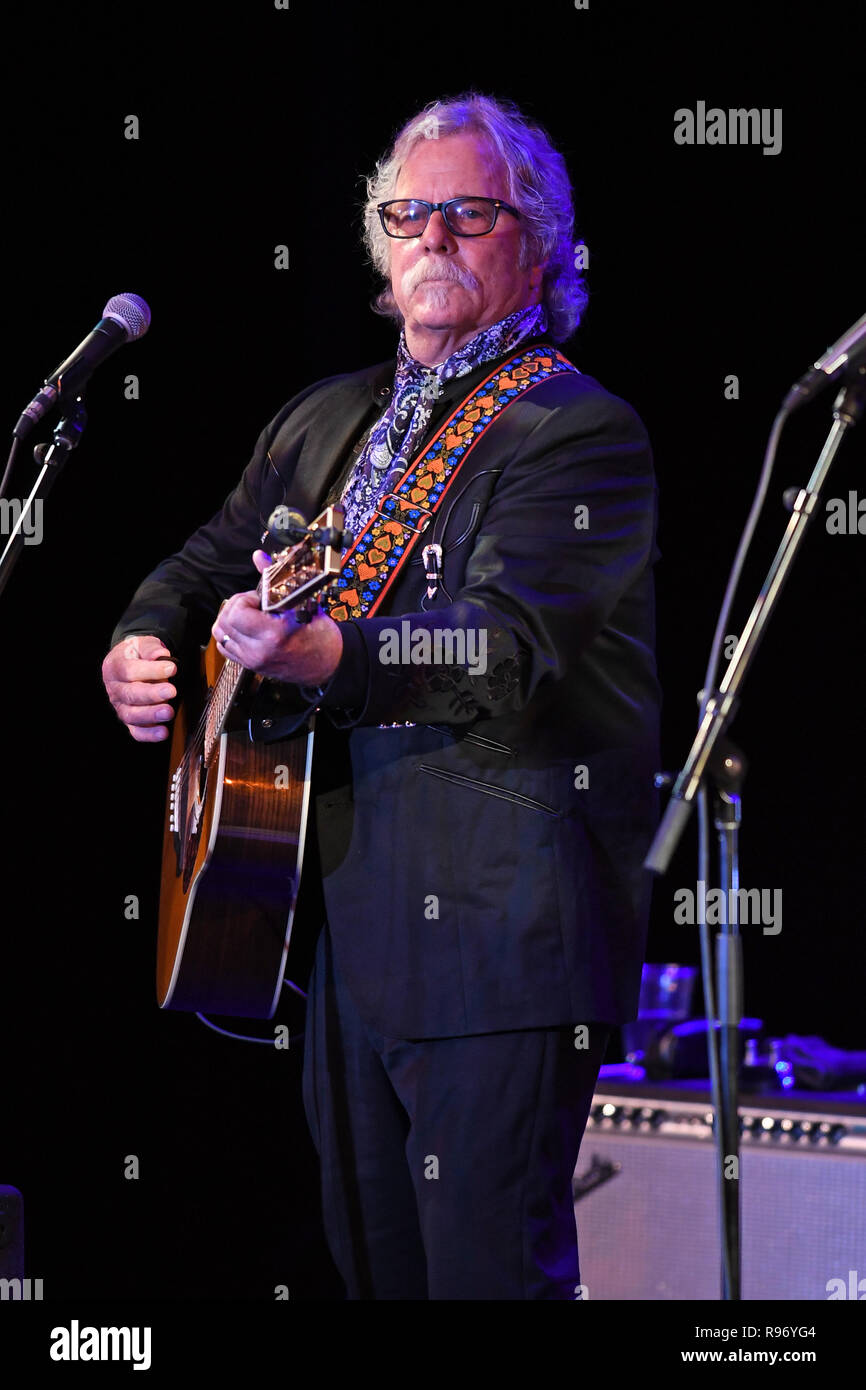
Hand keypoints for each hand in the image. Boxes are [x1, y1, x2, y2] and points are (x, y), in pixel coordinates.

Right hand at [102, 634, 176, 742]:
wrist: (131, 663)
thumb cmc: (138, 655)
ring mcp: (120, 706)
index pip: (129, 670)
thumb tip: (160, 654)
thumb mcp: (143, 644)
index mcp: (114, 667)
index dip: (150, 670)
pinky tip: (163, 732)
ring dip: (151, 715)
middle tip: (171, 691)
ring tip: (169, 712)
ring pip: (131, 715)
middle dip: (152, 694)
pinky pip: (136, 731)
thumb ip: (150, 648)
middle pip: (130, 694)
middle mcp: (114, 689)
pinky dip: (149, 735)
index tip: (171, 668)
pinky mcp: (130, 720)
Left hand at [210, 550, 343, 685]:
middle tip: (254, 605)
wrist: (327, 663)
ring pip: (220, 633)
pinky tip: (244, 628)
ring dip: (230, 619)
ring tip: (248, 615)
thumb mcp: (302, 603)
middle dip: (236, 606)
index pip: (237, 612)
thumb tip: (259, 557)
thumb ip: (274, 579)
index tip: (260, 599)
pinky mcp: (250, 665)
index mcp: (274, 634)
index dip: (245, 599)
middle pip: (224, 621)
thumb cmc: (319, 634)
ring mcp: (252, 660)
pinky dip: (229, 634)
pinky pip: (225, 646)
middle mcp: (259, 650)